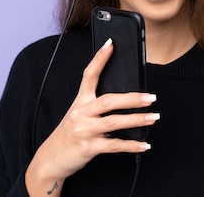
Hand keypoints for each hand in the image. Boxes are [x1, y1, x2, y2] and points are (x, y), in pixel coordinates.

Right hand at [25, 38, 158, 195]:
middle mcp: (81, 113)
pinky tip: (144, 144)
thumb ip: (97, 106)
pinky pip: (114, 145)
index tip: (111, 44)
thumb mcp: (79, 115)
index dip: (100, 58)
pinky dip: (132, 145)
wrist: (50, 159)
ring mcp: (84, 131)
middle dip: (132, 99)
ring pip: (113, 122)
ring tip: (153, 117)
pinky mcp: (88, 148)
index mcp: (80, 101)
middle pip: (108, 100)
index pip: (89, 75)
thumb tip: (128, 100)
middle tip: (151, 97)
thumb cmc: (70, 134)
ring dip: (136, 120)